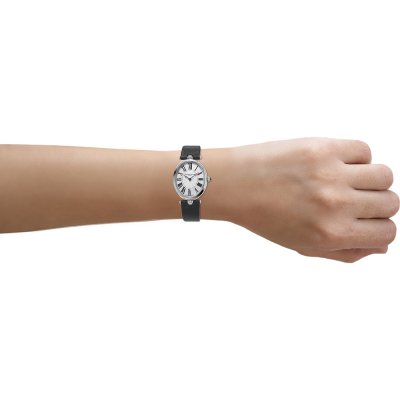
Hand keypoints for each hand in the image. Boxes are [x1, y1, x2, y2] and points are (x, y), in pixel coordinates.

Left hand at [203, 138, 398, 262]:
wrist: (234, 184)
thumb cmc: (265, 217)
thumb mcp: (302, 245)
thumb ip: (344, 252)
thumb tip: (381, 246)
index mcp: (331, 234)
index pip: (386, 233)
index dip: (380, 227)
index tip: (366, 220)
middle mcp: (335, 205)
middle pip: (390, 203)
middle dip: (376, 204)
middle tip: (353, 200)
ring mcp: (331, 174)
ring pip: (384, 175)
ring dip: (371, 180)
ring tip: (347, 180)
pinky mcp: (322, 148)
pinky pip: (363, 150)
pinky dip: (355, 157)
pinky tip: (335, 164)